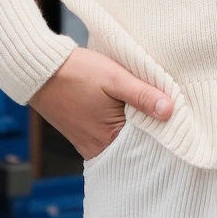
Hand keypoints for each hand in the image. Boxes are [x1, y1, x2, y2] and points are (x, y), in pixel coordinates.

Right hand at [30, 47, 172, 159]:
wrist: (40, 69)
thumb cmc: (77, 72)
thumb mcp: (115, 78)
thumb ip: (143, 96)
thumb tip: (170, 111)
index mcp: (109, 139)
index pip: (149, 143)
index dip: (163, 128)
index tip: (176, 114)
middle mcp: (98, 148)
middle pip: (136, 144)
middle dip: (151, 128)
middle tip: (164, 108)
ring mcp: (89, 144)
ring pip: (123, 140)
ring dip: (135, 126)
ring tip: (146, 106)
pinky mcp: (82, 136)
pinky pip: (109, 136)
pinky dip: (120, 125)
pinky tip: (126, 109)